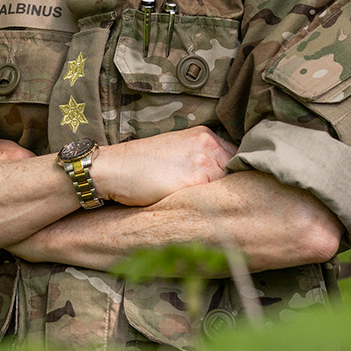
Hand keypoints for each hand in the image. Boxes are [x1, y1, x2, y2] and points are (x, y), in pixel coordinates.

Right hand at [87, 126, 233, 206]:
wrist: (112, 169)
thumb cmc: (139, 165)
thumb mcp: (174, 151)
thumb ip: (199, 159)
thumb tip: (222, 181)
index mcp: (203, 135)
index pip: (236, 158)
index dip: (234, 177)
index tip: (229, 191)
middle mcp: (208, 144)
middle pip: (238, 173)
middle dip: (233, 189)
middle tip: (227, 207)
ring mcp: (205, 160)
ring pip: (232, 186)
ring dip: (225, 200)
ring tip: (214, 213)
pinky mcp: (197, 179)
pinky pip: (218, 197)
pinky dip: (215, 208)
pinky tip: (205, 215)